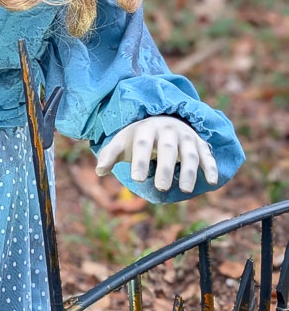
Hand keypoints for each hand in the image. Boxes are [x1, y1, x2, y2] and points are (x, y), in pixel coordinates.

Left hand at [95, 115, 218, 193]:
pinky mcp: (199, 143)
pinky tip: (212, 182)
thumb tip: (99, 171)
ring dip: (189, 171)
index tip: (137, 179)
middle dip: (165, 168)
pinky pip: (207, 154)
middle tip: (161, 188)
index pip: (143, 144)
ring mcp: (186, 136)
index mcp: (146, 128)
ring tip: (184, 190)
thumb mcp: (123, 141)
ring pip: (190, 153)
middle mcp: (168, 130)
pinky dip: (211, 166)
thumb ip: (110, 154)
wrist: (163, 120)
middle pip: (168, 149)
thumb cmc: (140, 137)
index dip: (140, 161)